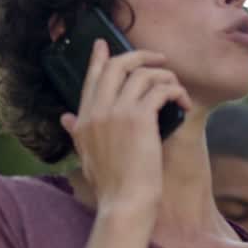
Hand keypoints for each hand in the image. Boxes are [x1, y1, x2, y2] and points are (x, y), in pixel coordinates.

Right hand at [60, 40, 189, 212]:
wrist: (124, 203)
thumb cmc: (110, 186)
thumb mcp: (86, 156)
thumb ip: (76, 133)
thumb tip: (65, 117)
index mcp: (83, 119)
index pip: (91, 78)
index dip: (99, 58)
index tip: (104, 43)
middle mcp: (97, 110)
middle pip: (117, 65)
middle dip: (140, 56)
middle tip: (158, 60)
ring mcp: (117, 112)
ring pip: (142, 74)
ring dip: (165, 76)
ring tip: (176, 88)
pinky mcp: (139, 117)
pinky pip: (160, 89)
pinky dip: (175, 91)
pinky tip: (183, 102)